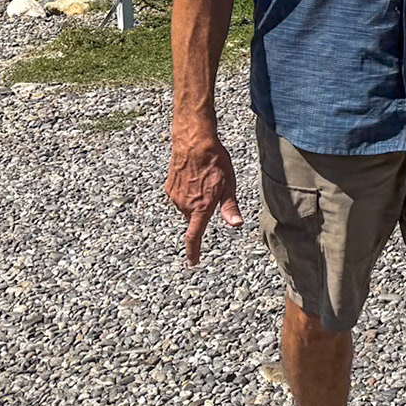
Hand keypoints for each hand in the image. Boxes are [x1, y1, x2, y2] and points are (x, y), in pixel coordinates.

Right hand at [167, 121, 243, 264]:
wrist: (193, 143)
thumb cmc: (216, 163)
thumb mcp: (229, 185)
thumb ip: (230, 207)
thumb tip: (236, 224)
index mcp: (201, 208)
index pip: (194, 236)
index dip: (193, 251)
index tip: (193, 262)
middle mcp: (185, 205)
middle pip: (194, 219)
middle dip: (203, 212)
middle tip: (214, 190)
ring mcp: (174, 197)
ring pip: (187, 208)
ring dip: (196, 201)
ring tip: (205, 180)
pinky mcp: (168, 188)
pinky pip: (180, 197)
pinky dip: (188, 193)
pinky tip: (195, 177)